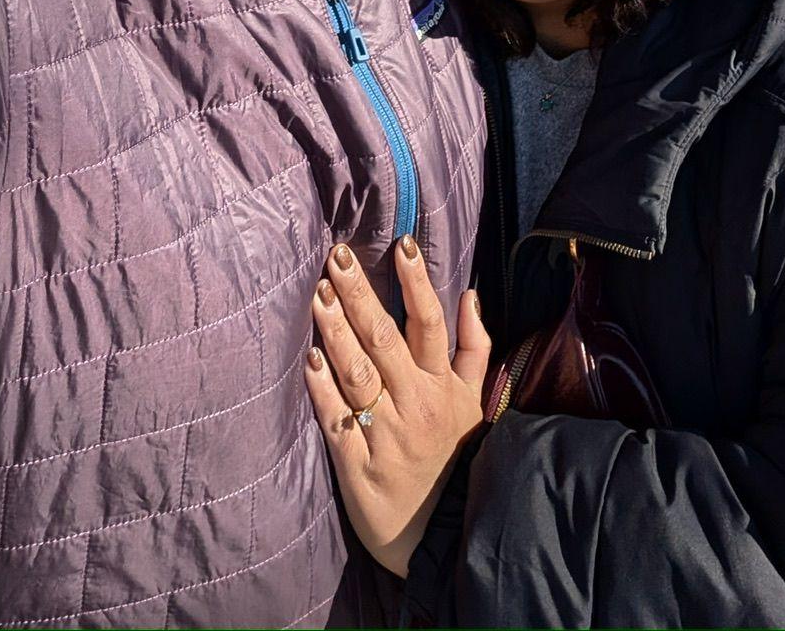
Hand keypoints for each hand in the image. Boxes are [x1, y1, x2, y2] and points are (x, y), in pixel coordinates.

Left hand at [304, 234, 490, 576]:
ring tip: (319, 294)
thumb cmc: (458, 462)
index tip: (400, 244)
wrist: (447, 540)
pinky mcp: (359, 468)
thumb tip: (470, 295)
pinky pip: (338, 422)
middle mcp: (415, 404)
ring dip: (337, 332)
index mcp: (442, 387)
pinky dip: (323, 391)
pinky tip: (309, 361)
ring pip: (359, 373)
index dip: (416, 283)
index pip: (429, 323)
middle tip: (337, 255)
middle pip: (385, 338)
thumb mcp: (475, 405)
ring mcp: (386, 435)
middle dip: (360, 294)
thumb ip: (473, 349)